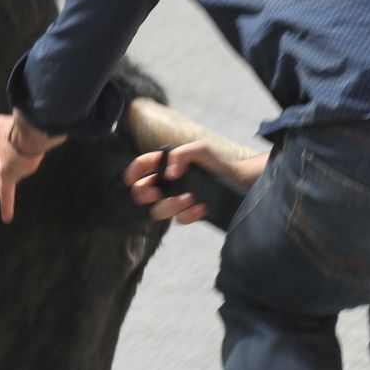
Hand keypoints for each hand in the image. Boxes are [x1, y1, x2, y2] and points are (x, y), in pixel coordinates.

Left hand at [0, 110, 65, 222]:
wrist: (29, 133)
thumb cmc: (36, 121)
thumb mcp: (38, 117)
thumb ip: (45, 117)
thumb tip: (64, 112)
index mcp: (6, 127)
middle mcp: (1, 143)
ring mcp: (2, 160)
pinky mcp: (8, 174)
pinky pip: (6, 194)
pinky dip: (7, 205)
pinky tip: (6, 217)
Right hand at [124, 141, 265, 224]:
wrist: (238, 183)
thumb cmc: (217, 164)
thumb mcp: (200, 150)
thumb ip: (182, 154)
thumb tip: (169, 173)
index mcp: (165, 165)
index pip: (141, 167)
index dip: (132, 173)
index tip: (131, 180)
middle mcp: (166, 184)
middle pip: (142, 193)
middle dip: (146, 194)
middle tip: (157, 193)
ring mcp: (175, 200)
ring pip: (158, 210)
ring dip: (171, 205)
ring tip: (190, 198)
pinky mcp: (187, 214)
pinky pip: (179, 220)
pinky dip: (189, 214)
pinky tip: (202, 207)